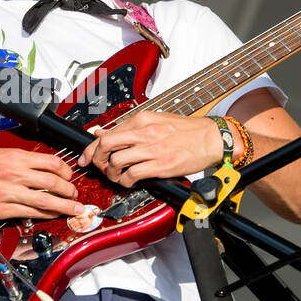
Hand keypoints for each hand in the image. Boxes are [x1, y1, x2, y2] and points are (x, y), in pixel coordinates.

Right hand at [0, 148, 85, 219]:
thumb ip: (21, 161)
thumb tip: (42, 168)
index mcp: (14, 157)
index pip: (51, 162)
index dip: (66, 171)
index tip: (70, 176)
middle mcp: (12, 174)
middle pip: (53, 183)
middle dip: (69, 190)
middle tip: (76, 195)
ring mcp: (6, 193)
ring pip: (45, 201)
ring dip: (63, 206)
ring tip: (74, 209)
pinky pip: (29, 213)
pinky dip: (44, 215)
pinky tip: (52, 216)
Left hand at [76, 109, 223, 187]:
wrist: (213, 138)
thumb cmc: (189, 131)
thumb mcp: (158, 121)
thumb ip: (131, 127)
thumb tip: (105, 132)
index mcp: (143, 119)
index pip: (108, 132)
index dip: (91, 147)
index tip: (86, 156)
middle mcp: (146, 132)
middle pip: (107, 144)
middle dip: (96, 159)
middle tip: (99, 167)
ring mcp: (153, 149)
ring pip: (117, 161)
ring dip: (112, 173)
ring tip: (117, 176)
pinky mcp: (161, 165)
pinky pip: (133, 175)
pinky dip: (126, 181)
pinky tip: (130, 181)